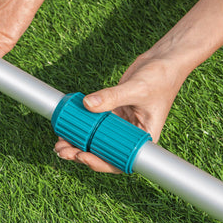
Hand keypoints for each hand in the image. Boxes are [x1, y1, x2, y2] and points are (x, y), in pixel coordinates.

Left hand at [54, 52, 186, 172]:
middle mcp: (132, 134)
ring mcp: (121, 123)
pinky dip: (81, 126)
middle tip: (62, 151)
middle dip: (82, 153)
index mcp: (144, 138)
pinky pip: (95, 123)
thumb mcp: (136, 88)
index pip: (121, 160)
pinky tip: (66, 127)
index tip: (83, 156)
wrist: (163, 59)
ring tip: (59, 144)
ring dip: (78, 143)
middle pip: (105, 152)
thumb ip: (111, 96)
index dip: (101, 163)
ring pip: (97, 139)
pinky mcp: (113, 111)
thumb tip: (87, 104)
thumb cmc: (161, 76)